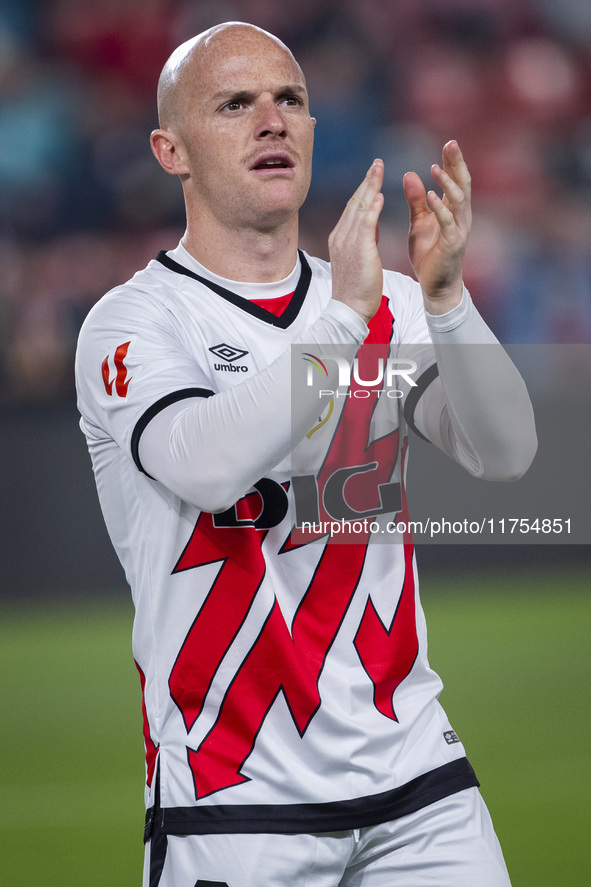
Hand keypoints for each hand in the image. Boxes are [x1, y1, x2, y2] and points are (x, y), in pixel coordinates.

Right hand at [329, 159, 384, 323]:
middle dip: (366, 181)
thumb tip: (373, 224)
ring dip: (370, 186)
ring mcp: (347, 242)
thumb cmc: (356, 289)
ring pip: (359, 207)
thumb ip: (365, 239)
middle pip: (354, 202)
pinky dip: (372, 207)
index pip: (352, 208)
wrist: (349, 309)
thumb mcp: (359, 259)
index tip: (372, 175)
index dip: (363, 190)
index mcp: (340, 238)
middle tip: (376, 163)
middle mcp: (341, 236)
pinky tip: (380, 194)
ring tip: (378, 168)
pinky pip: (366, 223)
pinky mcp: (358, 249)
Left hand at [403, 140, 471, 314]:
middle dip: (457, 164)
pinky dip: (440, 209)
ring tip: (435, 168)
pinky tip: (432, 196)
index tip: (448, 143)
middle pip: (463, 184)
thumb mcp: (419, 222)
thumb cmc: (429, 254)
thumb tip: (409, 174)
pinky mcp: (453, 244)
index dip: (452, 162)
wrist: (435, 285)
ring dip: (447, 183)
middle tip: (451, 143)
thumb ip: (416, 200)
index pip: (455, 180)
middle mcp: (461, 216)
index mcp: (453, 209)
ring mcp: (459, 229)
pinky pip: (448, 223)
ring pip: (458, 200)